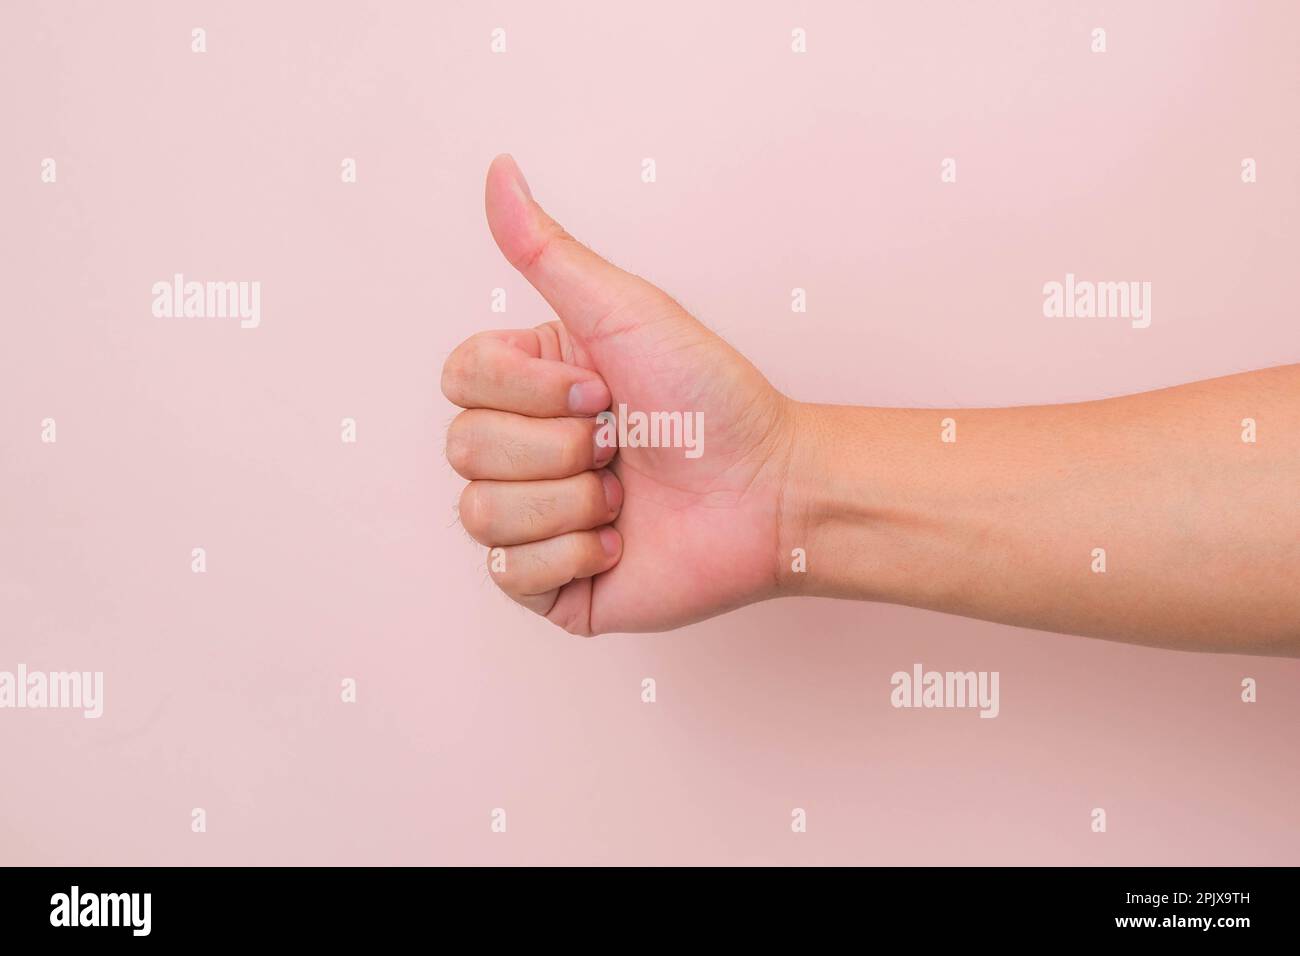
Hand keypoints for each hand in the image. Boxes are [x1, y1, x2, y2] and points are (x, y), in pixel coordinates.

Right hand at [442, 155, 797, 634]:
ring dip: (569, 501)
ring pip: (480, 513)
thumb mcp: (625, 312)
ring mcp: (532, 519)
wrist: (768, 491)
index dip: (528, 389)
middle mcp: (522, 450)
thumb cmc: (711, 400)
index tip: (601, 388)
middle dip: (558, 446)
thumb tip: (498, 170)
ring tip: (624, 494)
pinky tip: (619, 542)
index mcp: (530, 385)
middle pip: (464, 448)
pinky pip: (510, 572)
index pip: (460, 380)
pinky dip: (573, 555)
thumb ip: (547, 250)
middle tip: (620, 443)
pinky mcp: (551, 584)